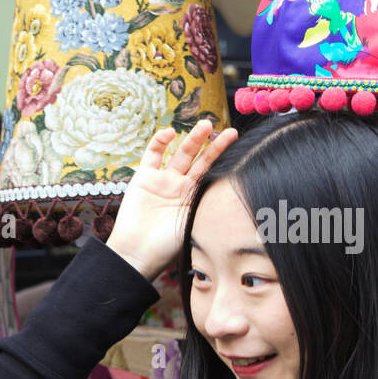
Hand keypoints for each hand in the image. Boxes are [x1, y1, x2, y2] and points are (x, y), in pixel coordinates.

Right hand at [105, 119, 238, 281]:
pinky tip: (170, 132)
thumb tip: (238, 198)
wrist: (138, 253)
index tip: (238, 143)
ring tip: (206, 125)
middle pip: (199, 160)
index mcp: (195, 198)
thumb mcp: (196, 224)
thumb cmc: (168, 246)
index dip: (224, 157)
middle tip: (228, 131)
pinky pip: (152, 154)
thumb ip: (209, 206)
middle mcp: (180, 187)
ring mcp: (162, 181)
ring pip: (179, 153)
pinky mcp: (143, 178)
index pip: (212, 172)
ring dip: (192, 139)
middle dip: (213, 145)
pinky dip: (159, 141)